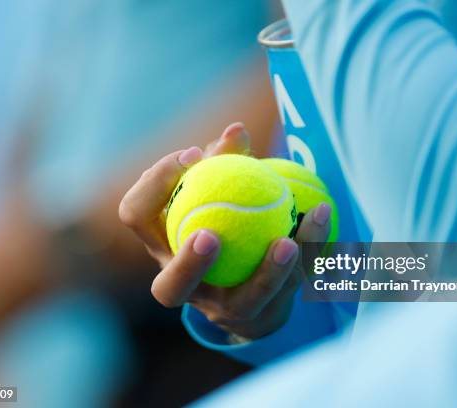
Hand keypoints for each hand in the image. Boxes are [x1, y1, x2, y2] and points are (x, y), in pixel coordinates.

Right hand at [119, 123, 330, 339]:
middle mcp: (185, 283)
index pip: (136, 215)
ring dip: (267, 272)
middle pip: (171, 289)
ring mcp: (224, 307)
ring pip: (244, 300)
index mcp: (162, 245)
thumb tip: (236, 131)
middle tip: (210, 235)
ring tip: (286, 241)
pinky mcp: (264, 314)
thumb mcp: (216, 189)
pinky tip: (321, 214)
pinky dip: (308, 250)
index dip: (154, 184)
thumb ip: (221, 161)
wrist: (251, 283)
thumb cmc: (223, 220)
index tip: (193, 155)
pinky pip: (288, 288)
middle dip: (187, 265)